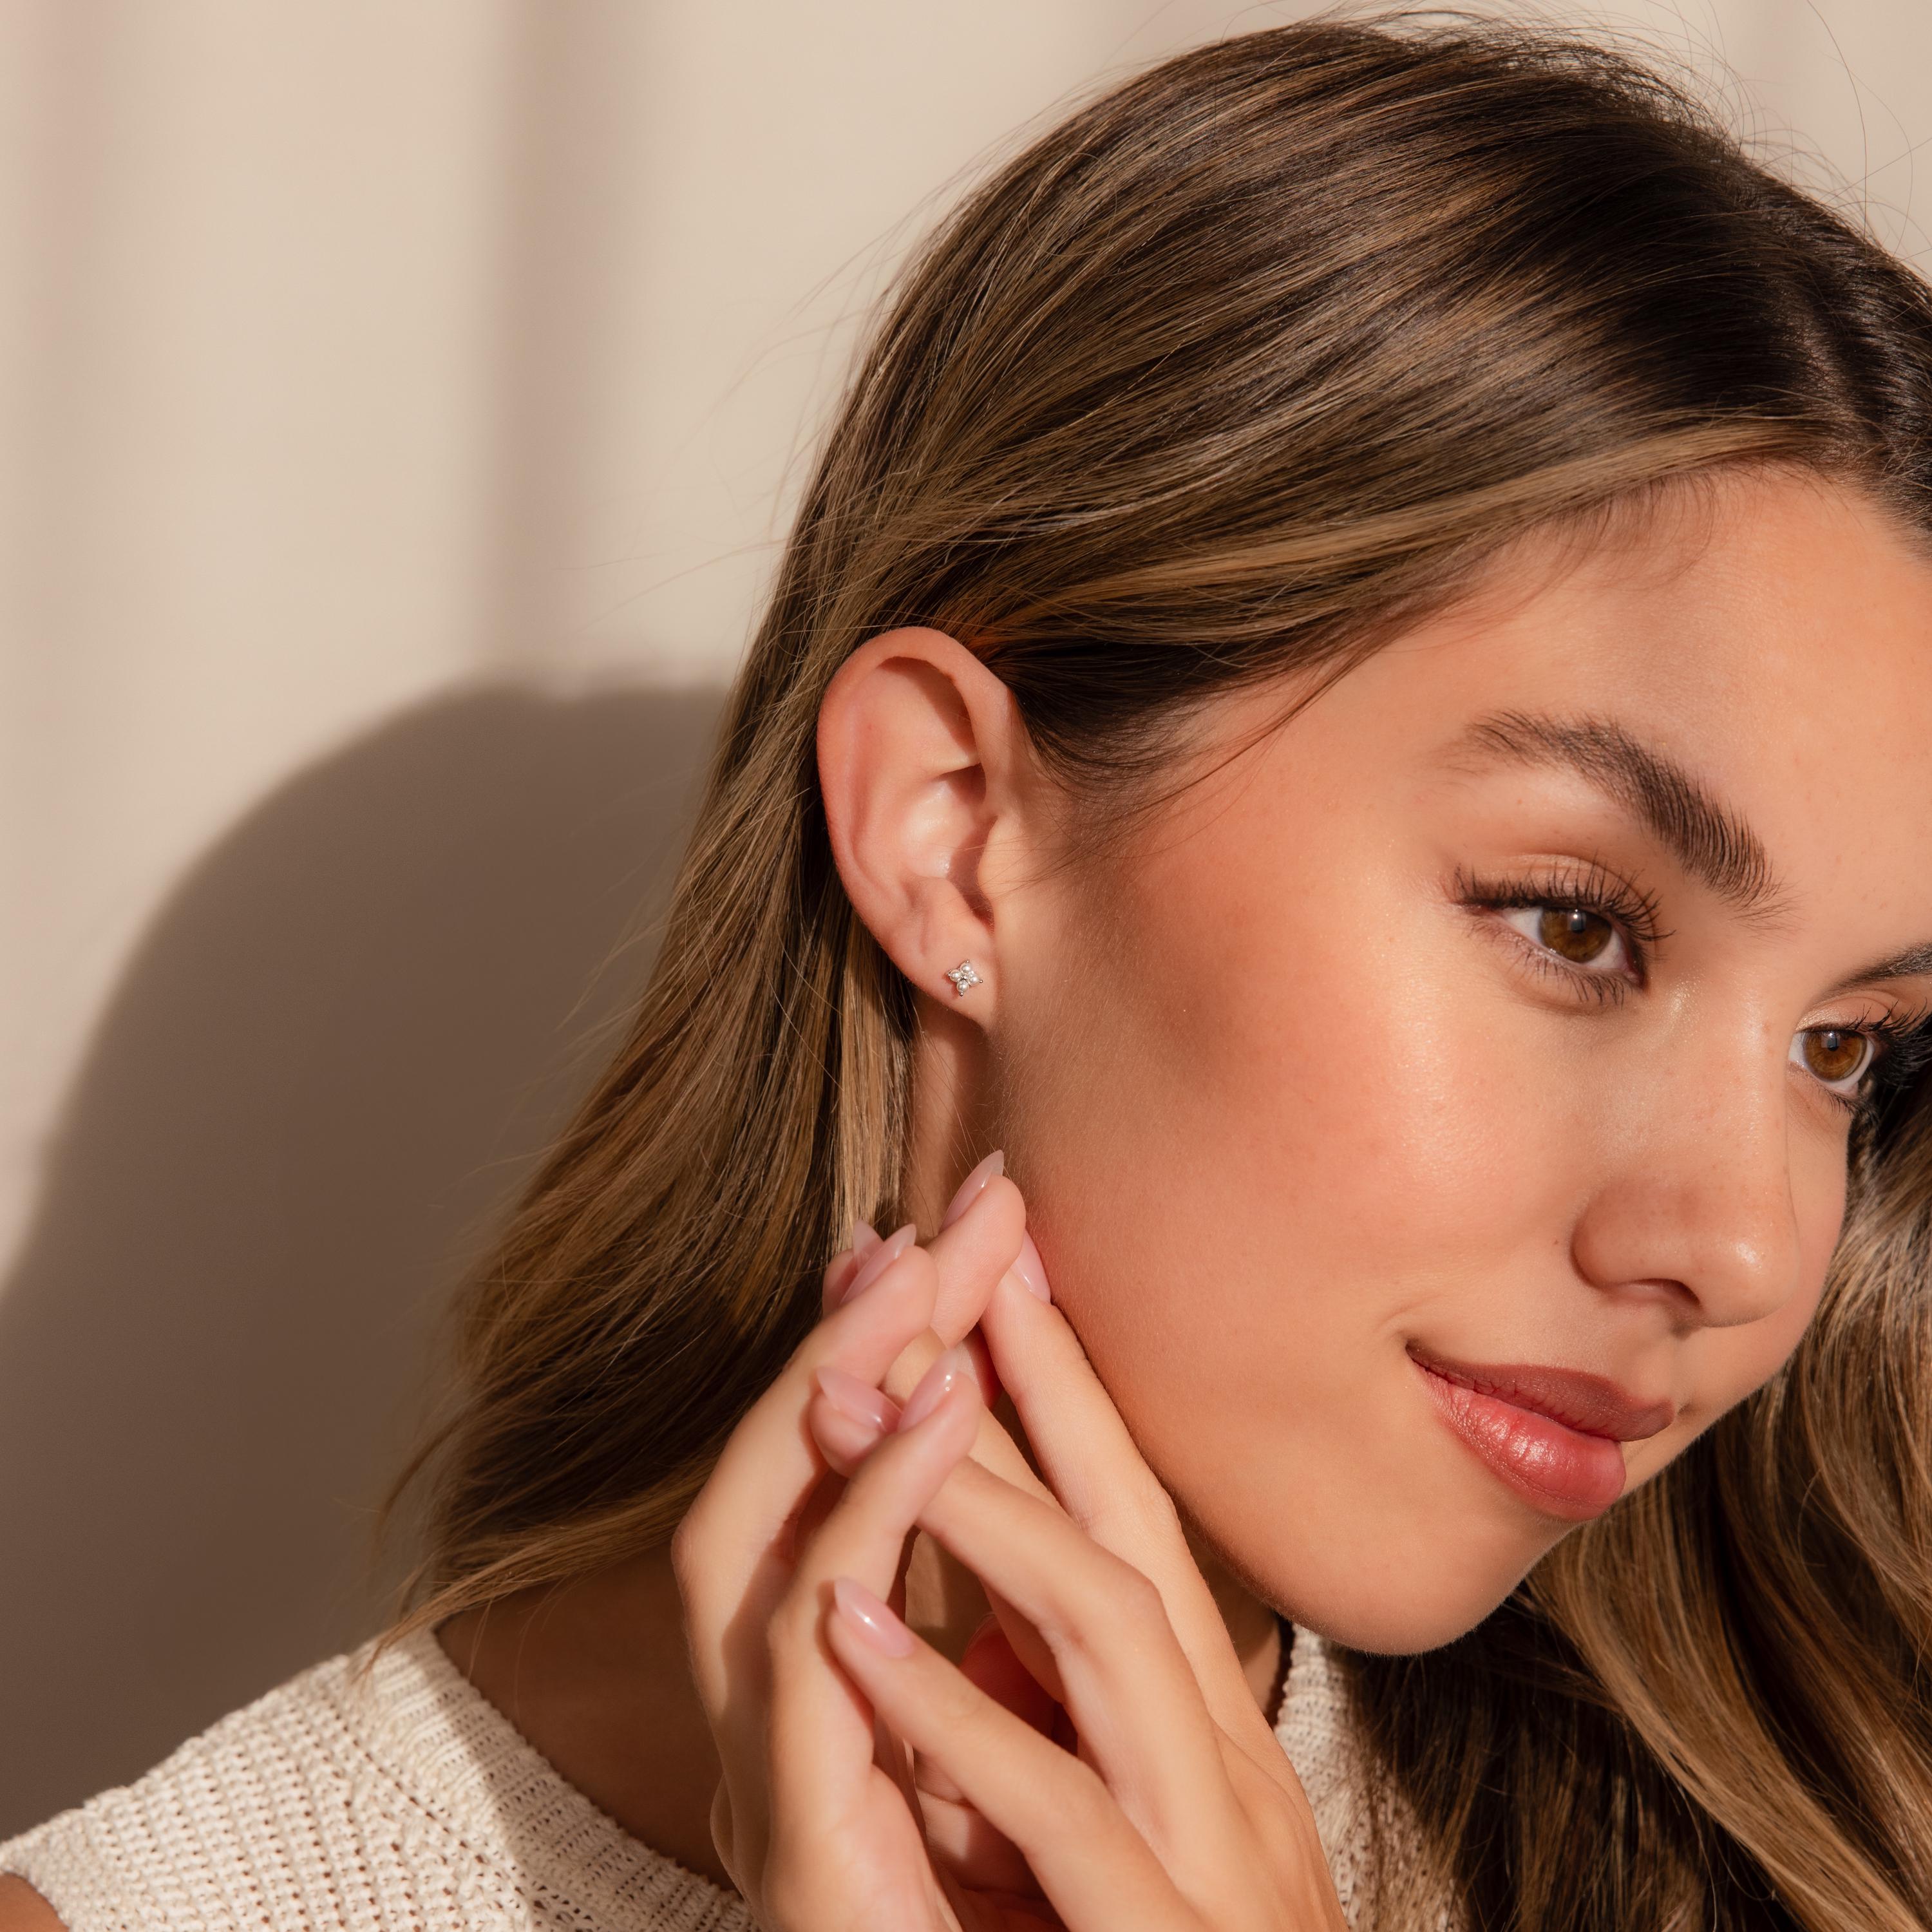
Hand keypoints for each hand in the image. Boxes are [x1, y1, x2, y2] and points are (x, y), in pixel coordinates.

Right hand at [673, 1163, 1045, 1925]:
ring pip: (754, 1553)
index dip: (874, 1342)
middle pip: (774, 1477)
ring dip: (837, 1413)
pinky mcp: (799, 1851)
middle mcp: (772, 1702)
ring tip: (924, 1297)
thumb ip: (986, 1597)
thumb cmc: (1011, 1907)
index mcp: (827, 1664)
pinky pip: (808, 1676)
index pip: (830, 1469)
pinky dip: (860, 1543)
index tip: (943, 1227)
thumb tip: (1003, 1453)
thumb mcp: (1008, 1715)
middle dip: (849, 1340)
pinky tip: (935, 1434)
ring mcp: (769, 1776)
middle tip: (933, 1216)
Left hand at [809, 1256, 1349, 1931]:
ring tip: (871, 1406)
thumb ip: (1061, 1724)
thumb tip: (966, 1614)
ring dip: (981, 1510)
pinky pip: (1064, 1815)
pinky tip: (852, 1637)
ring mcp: (1208, 1853)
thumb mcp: (1128, 1830)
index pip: (1140, 1518)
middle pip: (1136, 1530)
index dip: (1070, 1385)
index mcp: (1208, 1730)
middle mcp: (1225, 1763)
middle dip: (1039, 1385)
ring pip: (1108, 1635)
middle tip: (939, 1264)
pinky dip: (956, 1716)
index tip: (997, 1267)